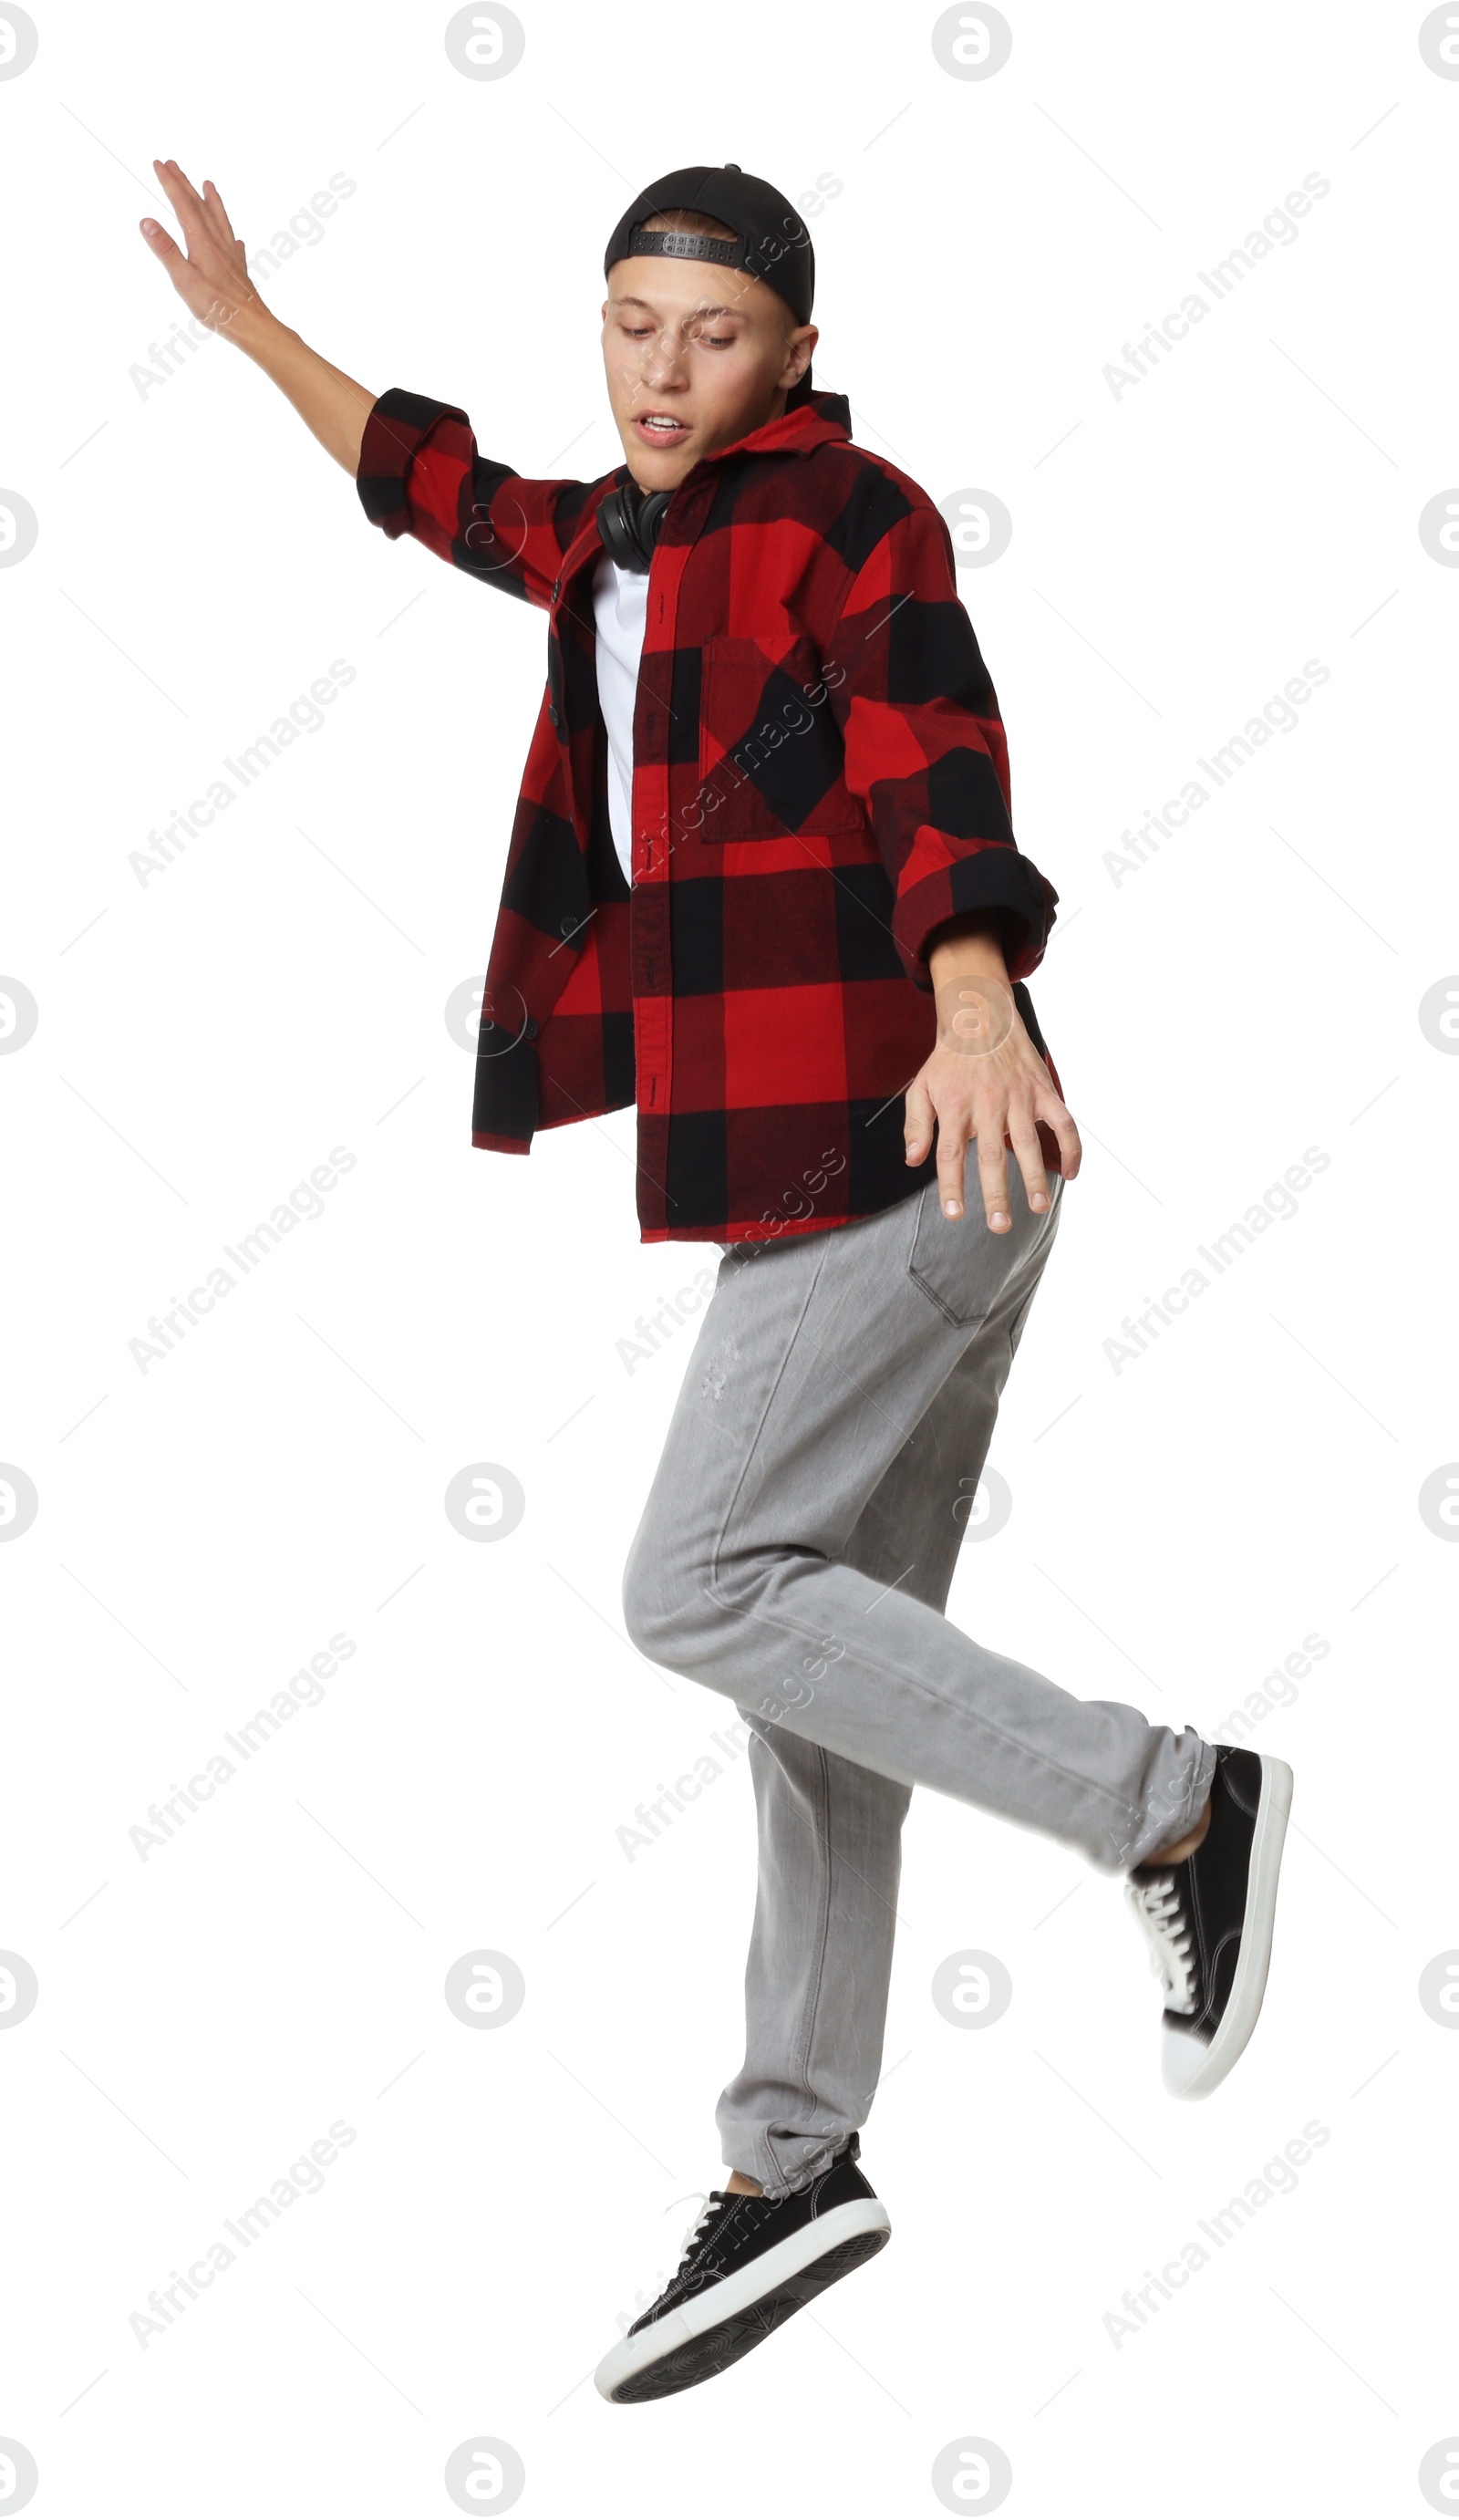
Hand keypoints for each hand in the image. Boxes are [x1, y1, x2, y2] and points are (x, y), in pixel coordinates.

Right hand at [139, 159, 272, 343]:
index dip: (169, 183)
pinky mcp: (239, 270)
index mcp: (201, 242)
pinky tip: (235, 238)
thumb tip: (146, 221)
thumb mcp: (184, 280)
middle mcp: (217, 243)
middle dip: (184, 184)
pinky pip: (234, 244)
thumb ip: (166, 250)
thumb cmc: (218, 308)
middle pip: (199, 206)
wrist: (253, 326)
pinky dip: (231, 233)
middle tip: (172, 164)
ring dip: (211, 200)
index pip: (182, 205)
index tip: (158, 164)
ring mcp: (230, 255)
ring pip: (219, 220)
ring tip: (208, 184)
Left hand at [904, 962, 1080, 1230]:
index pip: (951, 1155)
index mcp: (955, 1107)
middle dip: (996, 1193)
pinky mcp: (1042, 1091)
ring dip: (1036, 1176)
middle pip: (991, 1156)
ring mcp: (1018, 1097)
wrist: (981, 1019)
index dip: (952, 1187)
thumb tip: (913, 1161)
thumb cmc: (949, 1061)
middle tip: (1000, 1226)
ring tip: (1039, 1206)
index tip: (955, 1216)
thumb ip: (917, 1126)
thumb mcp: (921, 1088)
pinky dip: (1072, 1147)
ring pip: (1029, 1142)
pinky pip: (1063, 1122)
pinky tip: (1073, 1173)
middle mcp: (987, 1104)